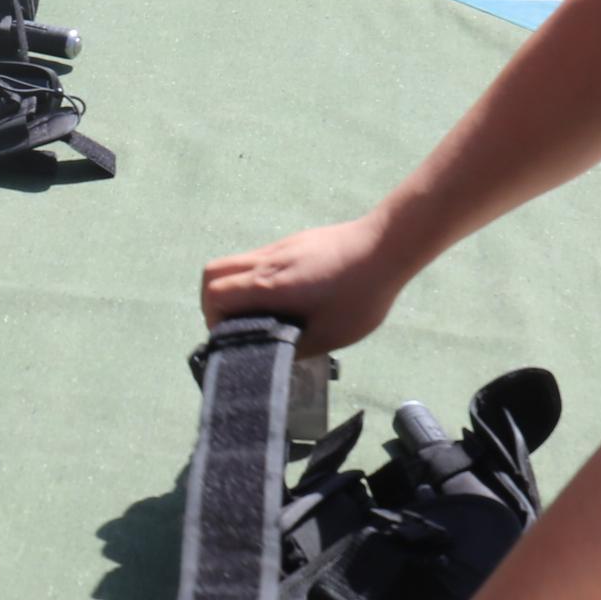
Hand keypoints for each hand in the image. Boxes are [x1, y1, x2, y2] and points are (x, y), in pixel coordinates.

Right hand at [199, 213, 414, 352]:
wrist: (387, 245)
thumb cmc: (362, 294)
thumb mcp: (331, 335)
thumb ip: (295, 348)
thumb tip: (272, 356)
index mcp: (270, 286)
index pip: (214, 294)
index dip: (214, 319)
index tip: (234, 337)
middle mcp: (266, 262)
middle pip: (213, 273)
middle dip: (214, 302)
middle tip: (237, 324)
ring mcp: (279, 248)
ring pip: (234, 264)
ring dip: (236, 289)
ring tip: (262, 313)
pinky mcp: (294, 243)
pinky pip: (257, 259)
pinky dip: (254, 279)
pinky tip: (285, 296)